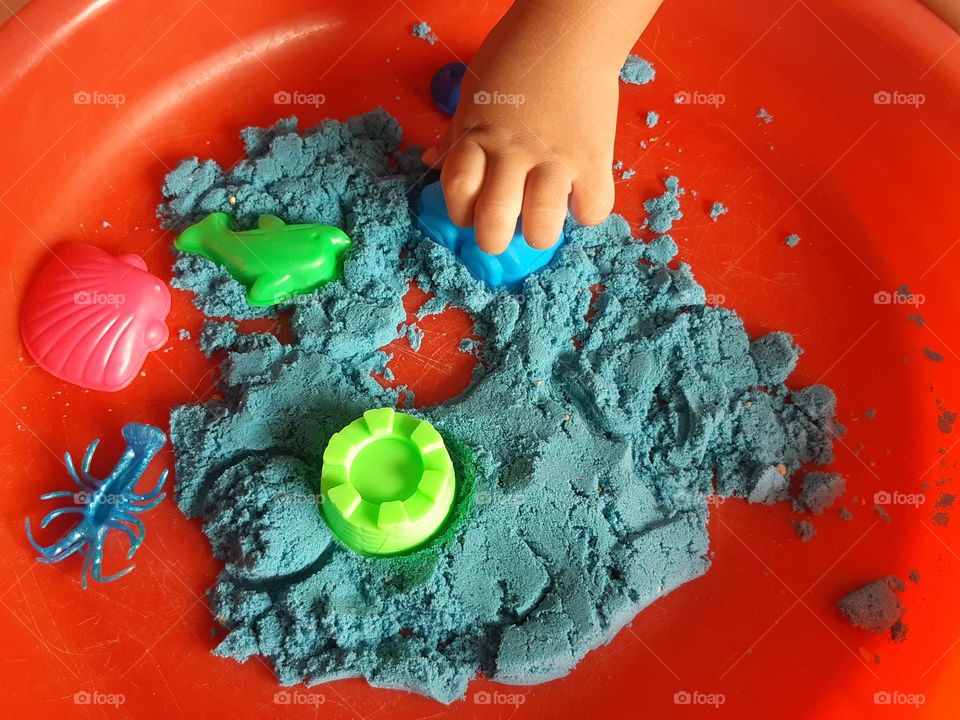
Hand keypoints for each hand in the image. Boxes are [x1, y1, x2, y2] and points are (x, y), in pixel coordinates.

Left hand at [422, 2, 646, 254]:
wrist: (570, 30)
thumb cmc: (516, 57)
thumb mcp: (473, 92)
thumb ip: (455, 133)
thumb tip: (431, 159)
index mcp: (477, 136)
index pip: (458, 192)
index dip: (461, 212)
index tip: (472, 211)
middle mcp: (512, 152)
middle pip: (494, 221)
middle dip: (494, 239)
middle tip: (504, 230)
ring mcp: (555, 158)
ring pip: (543, 226)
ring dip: (540, 234)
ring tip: (542, 221)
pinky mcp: (594, 158)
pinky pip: (593, 209)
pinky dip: (587, 212)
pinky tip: (579, 197)